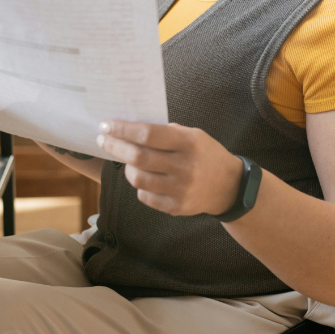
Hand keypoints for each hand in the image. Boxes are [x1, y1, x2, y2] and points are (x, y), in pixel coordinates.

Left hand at [95, 120, 246, 217]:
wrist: (230, 186)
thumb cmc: (206, 155)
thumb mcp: (194, 136)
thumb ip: (165, 133)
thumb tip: (129, 130)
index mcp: (190, 143)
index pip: (148, 135)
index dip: (123, 130)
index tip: (107, 126)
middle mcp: (186, 167)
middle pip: (138, 157)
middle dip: (115, 147)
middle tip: (104, 140)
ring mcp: (181, 189)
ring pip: (137, 178)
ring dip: (127, 167)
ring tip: (128, 161)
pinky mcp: (176, 207)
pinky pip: (144, 195)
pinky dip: (140, 185)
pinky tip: (146, 178)